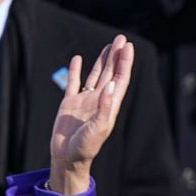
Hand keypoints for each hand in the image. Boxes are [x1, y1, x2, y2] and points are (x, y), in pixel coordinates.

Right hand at [49, 34, 133, 194]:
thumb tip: (112, 85)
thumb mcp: (99, 128)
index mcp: (109, 106)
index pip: (120, 79)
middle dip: (116, 56)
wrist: (67, 158)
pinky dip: (77, 70)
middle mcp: (99, 100)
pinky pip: (73, 82)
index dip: (124, 63)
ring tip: (108, 45)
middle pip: (110, 73)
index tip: (128, 46)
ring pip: (95, 75)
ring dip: (101, 60)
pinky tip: (79, 59)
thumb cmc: (86, 147)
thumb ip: (105, 106)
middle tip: (121, 38)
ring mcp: (84, 101)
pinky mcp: (69, 103)